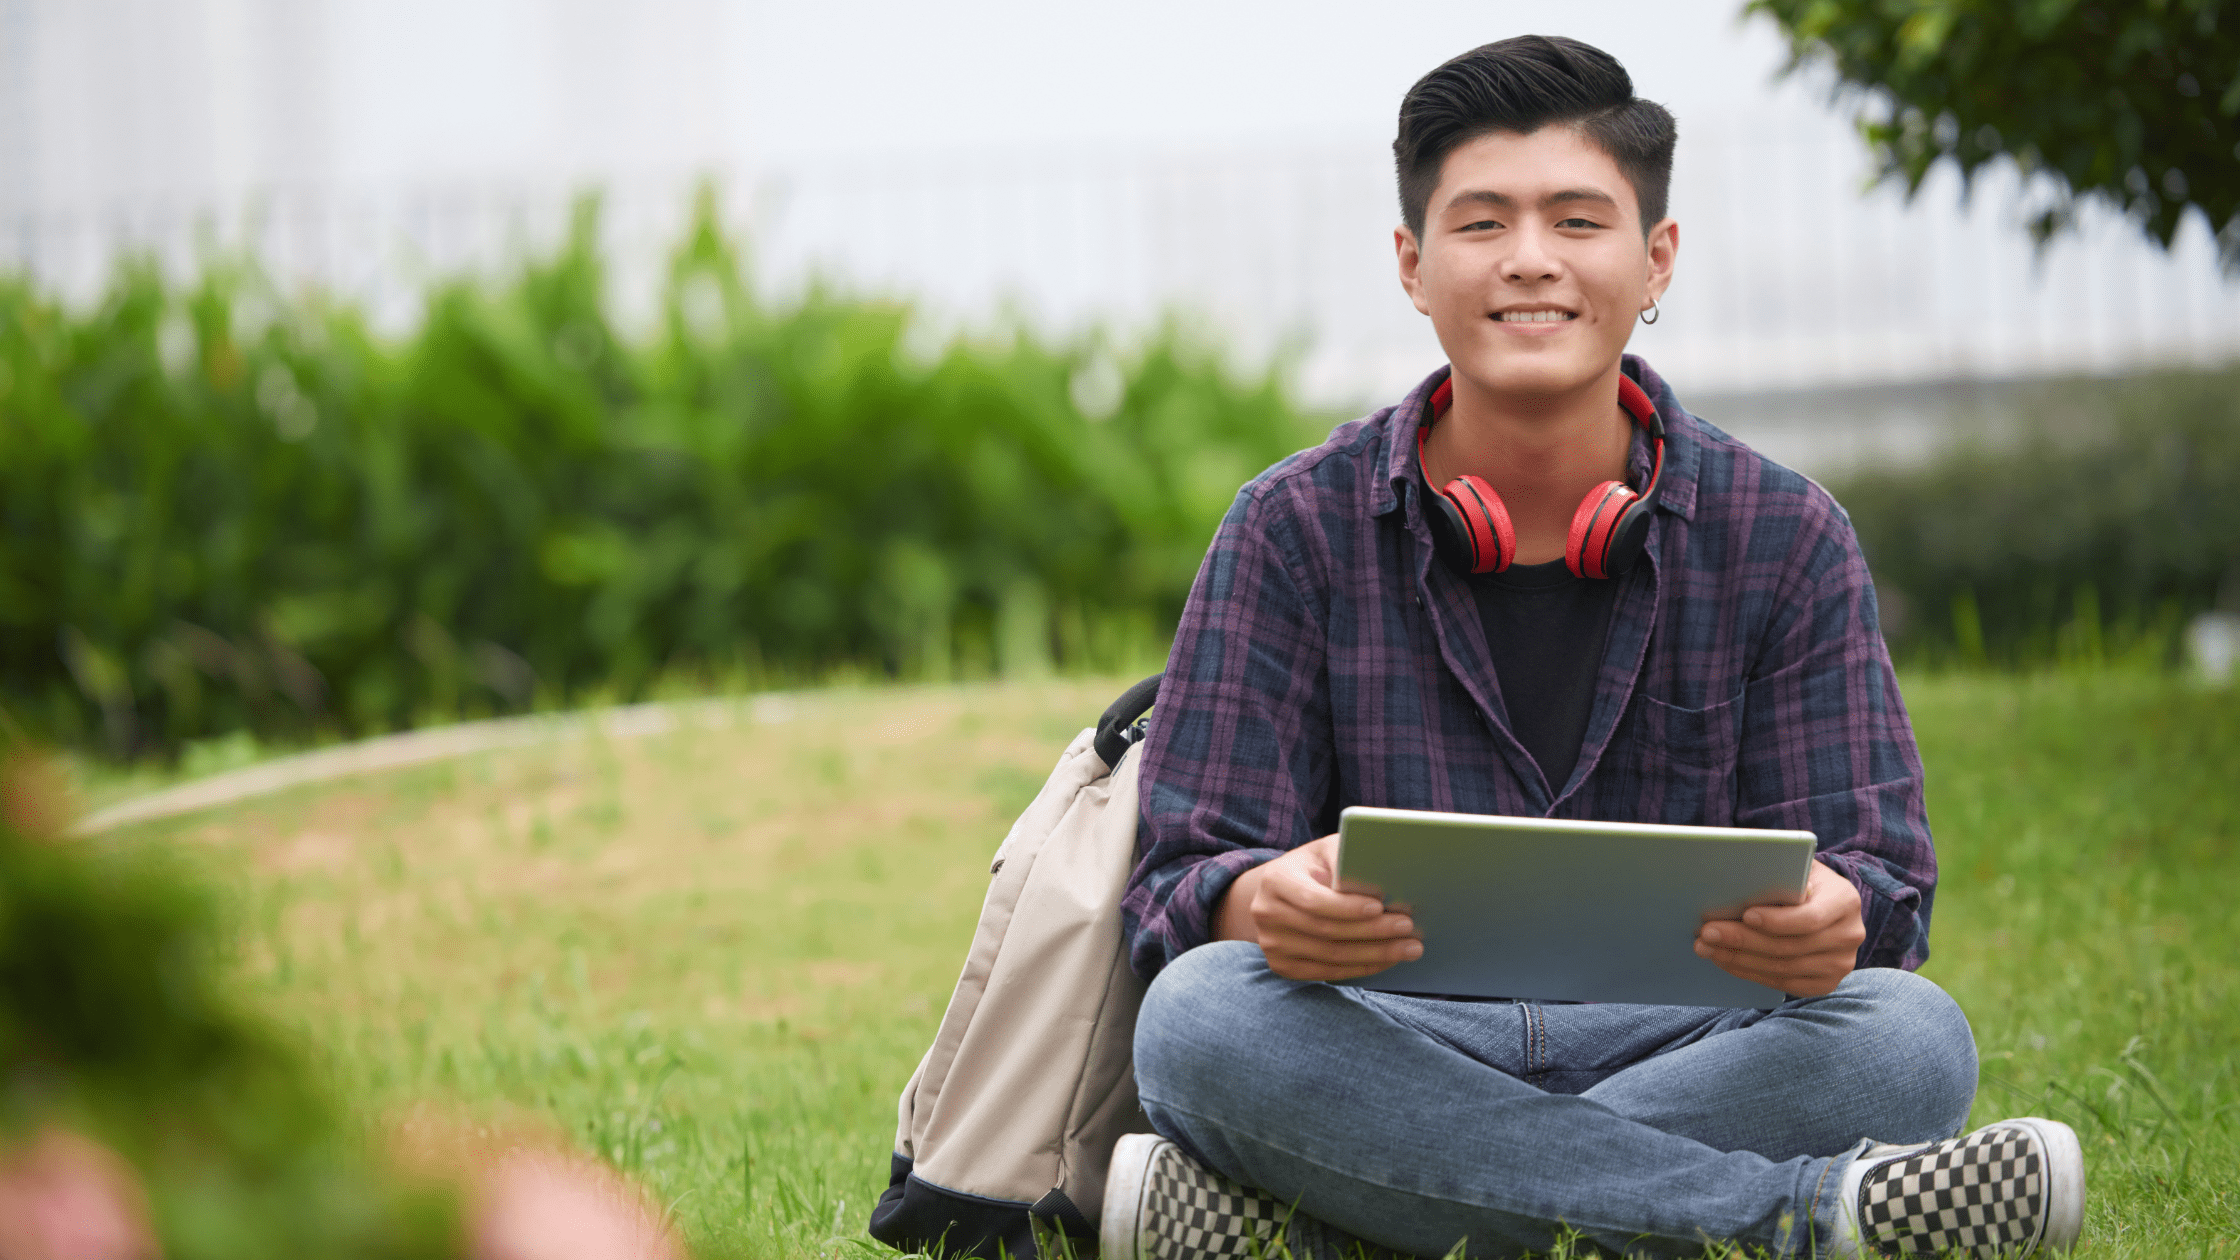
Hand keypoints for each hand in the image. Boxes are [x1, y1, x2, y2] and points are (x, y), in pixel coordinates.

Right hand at [1212, 836, 1422, 980]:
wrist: (1280, 894)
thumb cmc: (1315, 867)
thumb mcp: (1326, 851)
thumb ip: (1346, 858)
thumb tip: (1380, 879)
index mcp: (1276, 880)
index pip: (1314, 900)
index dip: (1348, 907)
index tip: (1380, 906)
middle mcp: (1266, 914)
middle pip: (1326, 931)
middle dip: (1372, 932)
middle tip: (1408, 928)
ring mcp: (1272, 944)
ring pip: (1331, 956)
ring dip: (1375, 954)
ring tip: (1409, 948)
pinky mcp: (1281, 966)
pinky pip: (1327, 972)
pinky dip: (1361, 968)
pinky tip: (1386, 960)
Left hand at [1694, 858, 1864, 996]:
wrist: (1823, 904)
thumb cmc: (1800, 880)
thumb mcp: (1796, 868)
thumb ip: (1778, 874)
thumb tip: (1735, 881)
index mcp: (1845, 900)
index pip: (1809, 918)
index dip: (1776, 921)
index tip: (1745, 915)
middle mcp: (1849, 935)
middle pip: (1790, 946)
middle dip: (1743, 940)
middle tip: (1707, 933)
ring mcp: (1840, 963)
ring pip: (1783, 968)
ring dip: (1739, 960)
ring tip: (1707, 948)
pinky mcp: (1826, 983)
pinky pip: (1784, 983)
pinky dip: (1750, 973)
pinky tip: (1726, 961)